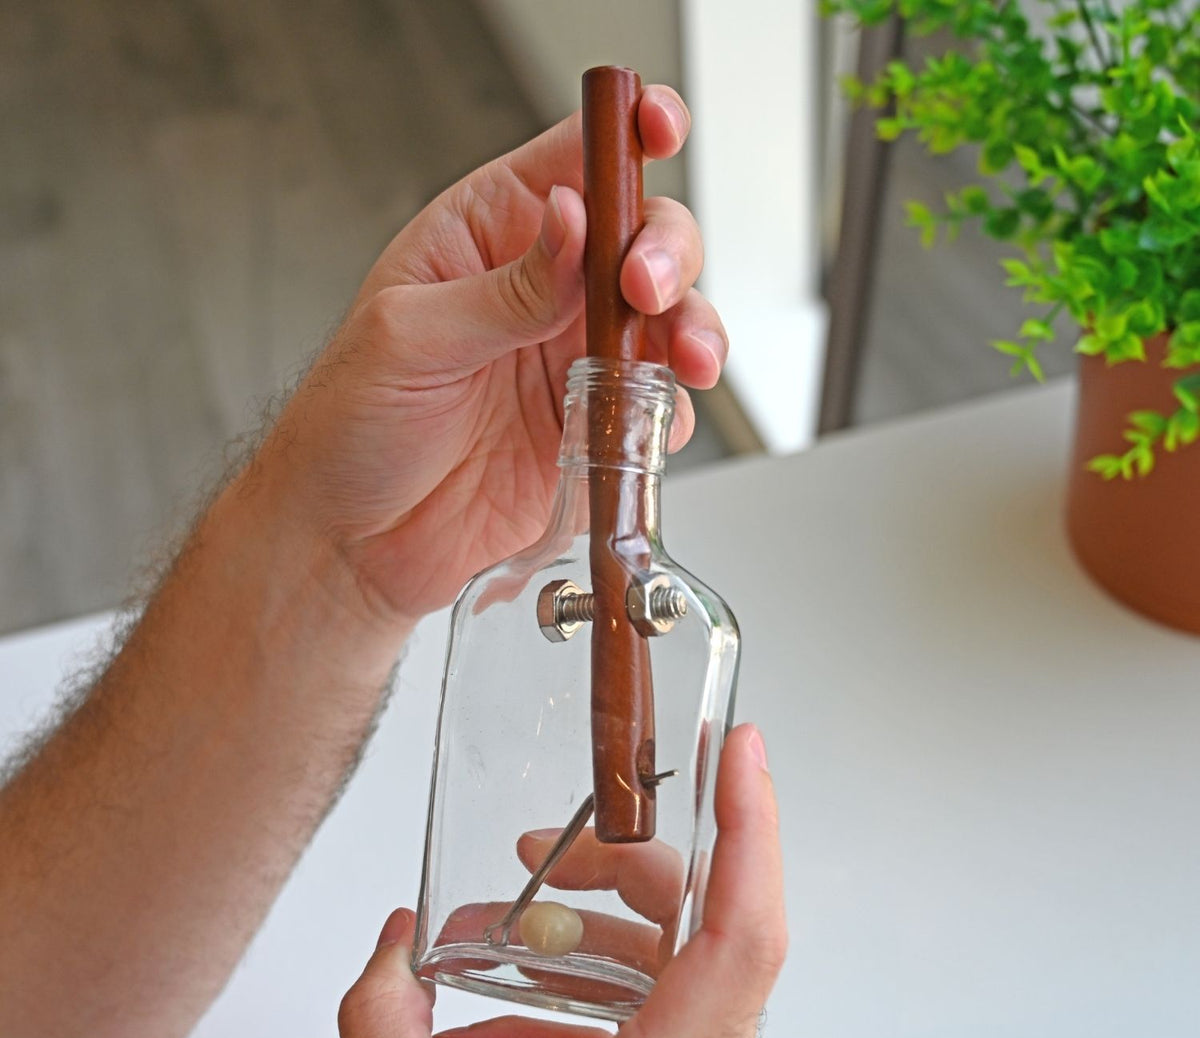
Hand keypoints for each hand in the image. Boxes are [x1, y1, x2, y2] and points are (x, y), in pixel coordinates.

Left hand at [259, 86, 726, 625]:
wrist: (354, 541)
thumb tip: (573, 222)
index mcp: (486, 235)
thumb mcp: (409, 340)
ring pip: (666, 319)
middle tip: (645, 289)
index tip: (659, 130)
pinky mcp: (592, 426)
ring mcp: (571, 358)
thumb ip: (504, 288)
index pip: (571, 159)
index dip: (626, 133)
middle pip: (642, 235)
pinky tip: (653, 421)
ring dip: (692, 331)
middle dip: (665, 252)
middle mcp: (540, 289)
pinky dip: (674, 410)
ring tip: (685, 359)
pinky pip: (659, 406)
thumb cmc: (349, 428)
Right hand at [338, 726, 785, 1037]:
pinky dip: (578, 1008)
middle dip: (632, 870)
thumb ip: (380, 1028)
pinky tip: (496, 1025)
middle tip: (562, 841)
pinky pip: (647, 1031)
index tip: (742, 752)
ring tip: (498, 935)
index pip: (744, 940)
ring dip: (590, 943)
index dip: (751, 828)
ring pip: (677, 980)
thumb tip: (393, 944)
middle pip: (707, 938)